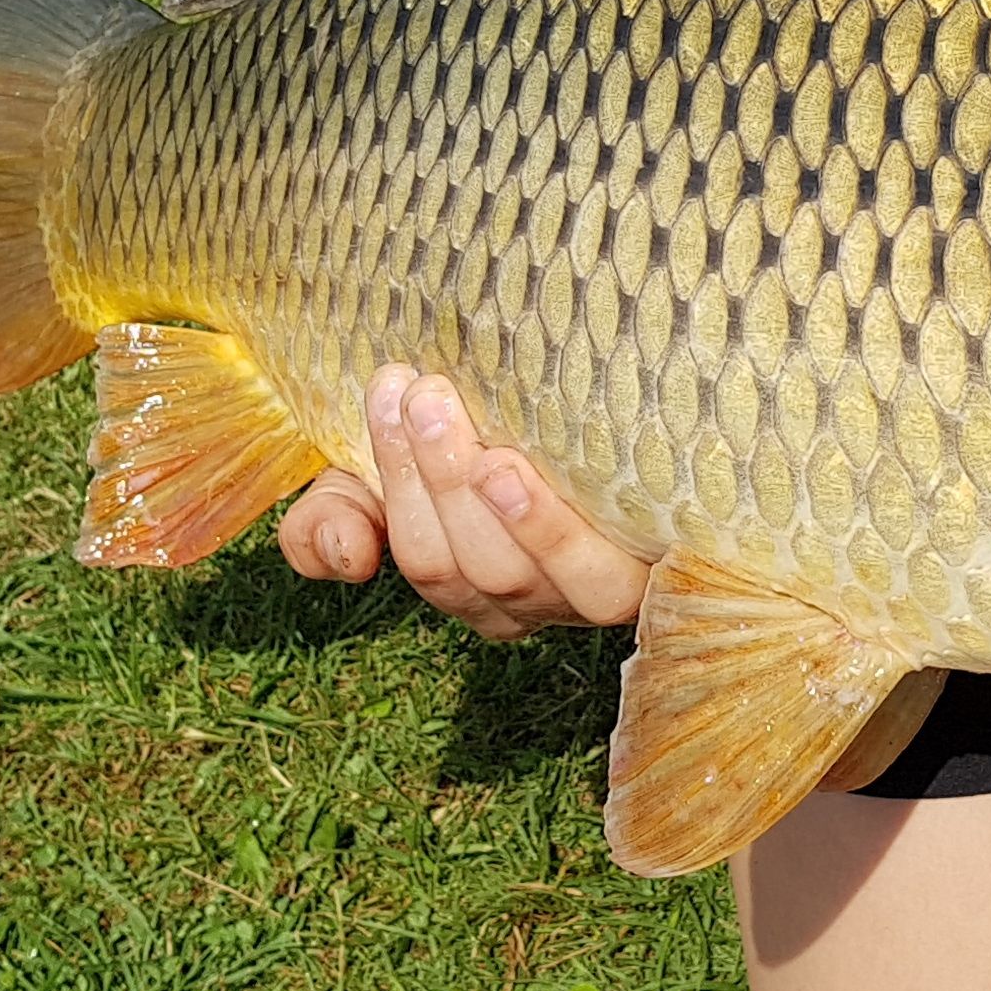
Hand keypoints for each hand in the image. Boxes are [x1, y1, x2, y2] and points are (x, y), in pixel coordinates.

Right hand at [276, 364, 650, 640]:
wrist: (636, 430)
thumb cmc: (504, 447)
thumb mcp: (409, 476)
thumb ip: (339, 515)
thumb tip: (341, 553)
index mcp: (469, 583)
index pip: (417, 554)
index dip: (392, 479)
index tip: (388, 388)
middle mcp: (526, 602)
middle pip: (461, 567)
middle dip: (434, 481)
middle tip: (425, 396)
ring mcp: (587, 597)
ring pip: (515, 575)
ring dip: (488, 510)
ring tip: (479, 445)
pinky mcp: (651, 576)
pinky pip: (594, 579)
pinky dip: (549, 531)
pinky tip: (523, 476)